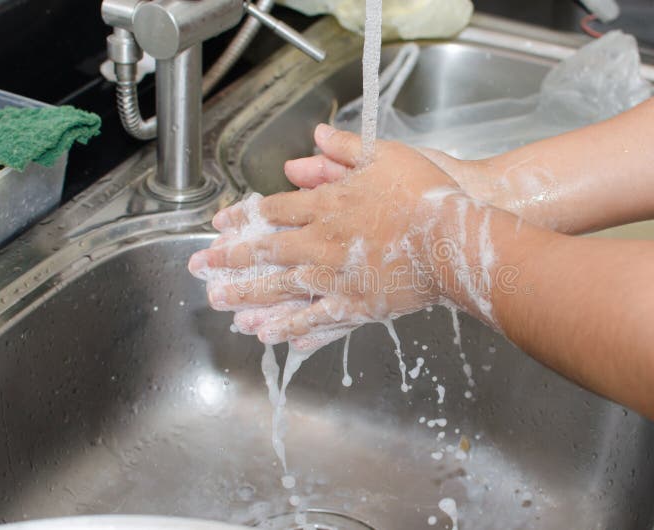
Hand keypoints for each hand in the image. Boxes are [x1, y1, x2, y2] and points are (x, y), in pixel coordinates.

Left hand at [189, 124, 471, 348]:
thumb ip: (346, 147)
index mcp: (327, 204)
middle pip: (266, 251)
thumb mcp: (386, 156)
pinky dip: (289, 326)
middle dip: (229, 260)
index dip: (243, 218)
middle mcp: (322, 242)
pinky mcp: (355, 305)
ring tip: (219, 303)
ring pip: (280, 288)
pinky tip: (268, 334)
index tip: (218, 225)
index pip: (273, 211)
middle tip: (200, 268)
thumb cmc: (424, 195)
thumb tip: (316, 133)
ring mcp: (336, 277)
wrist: (453, 241)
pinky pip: (314, 319)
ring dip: (246, 296)